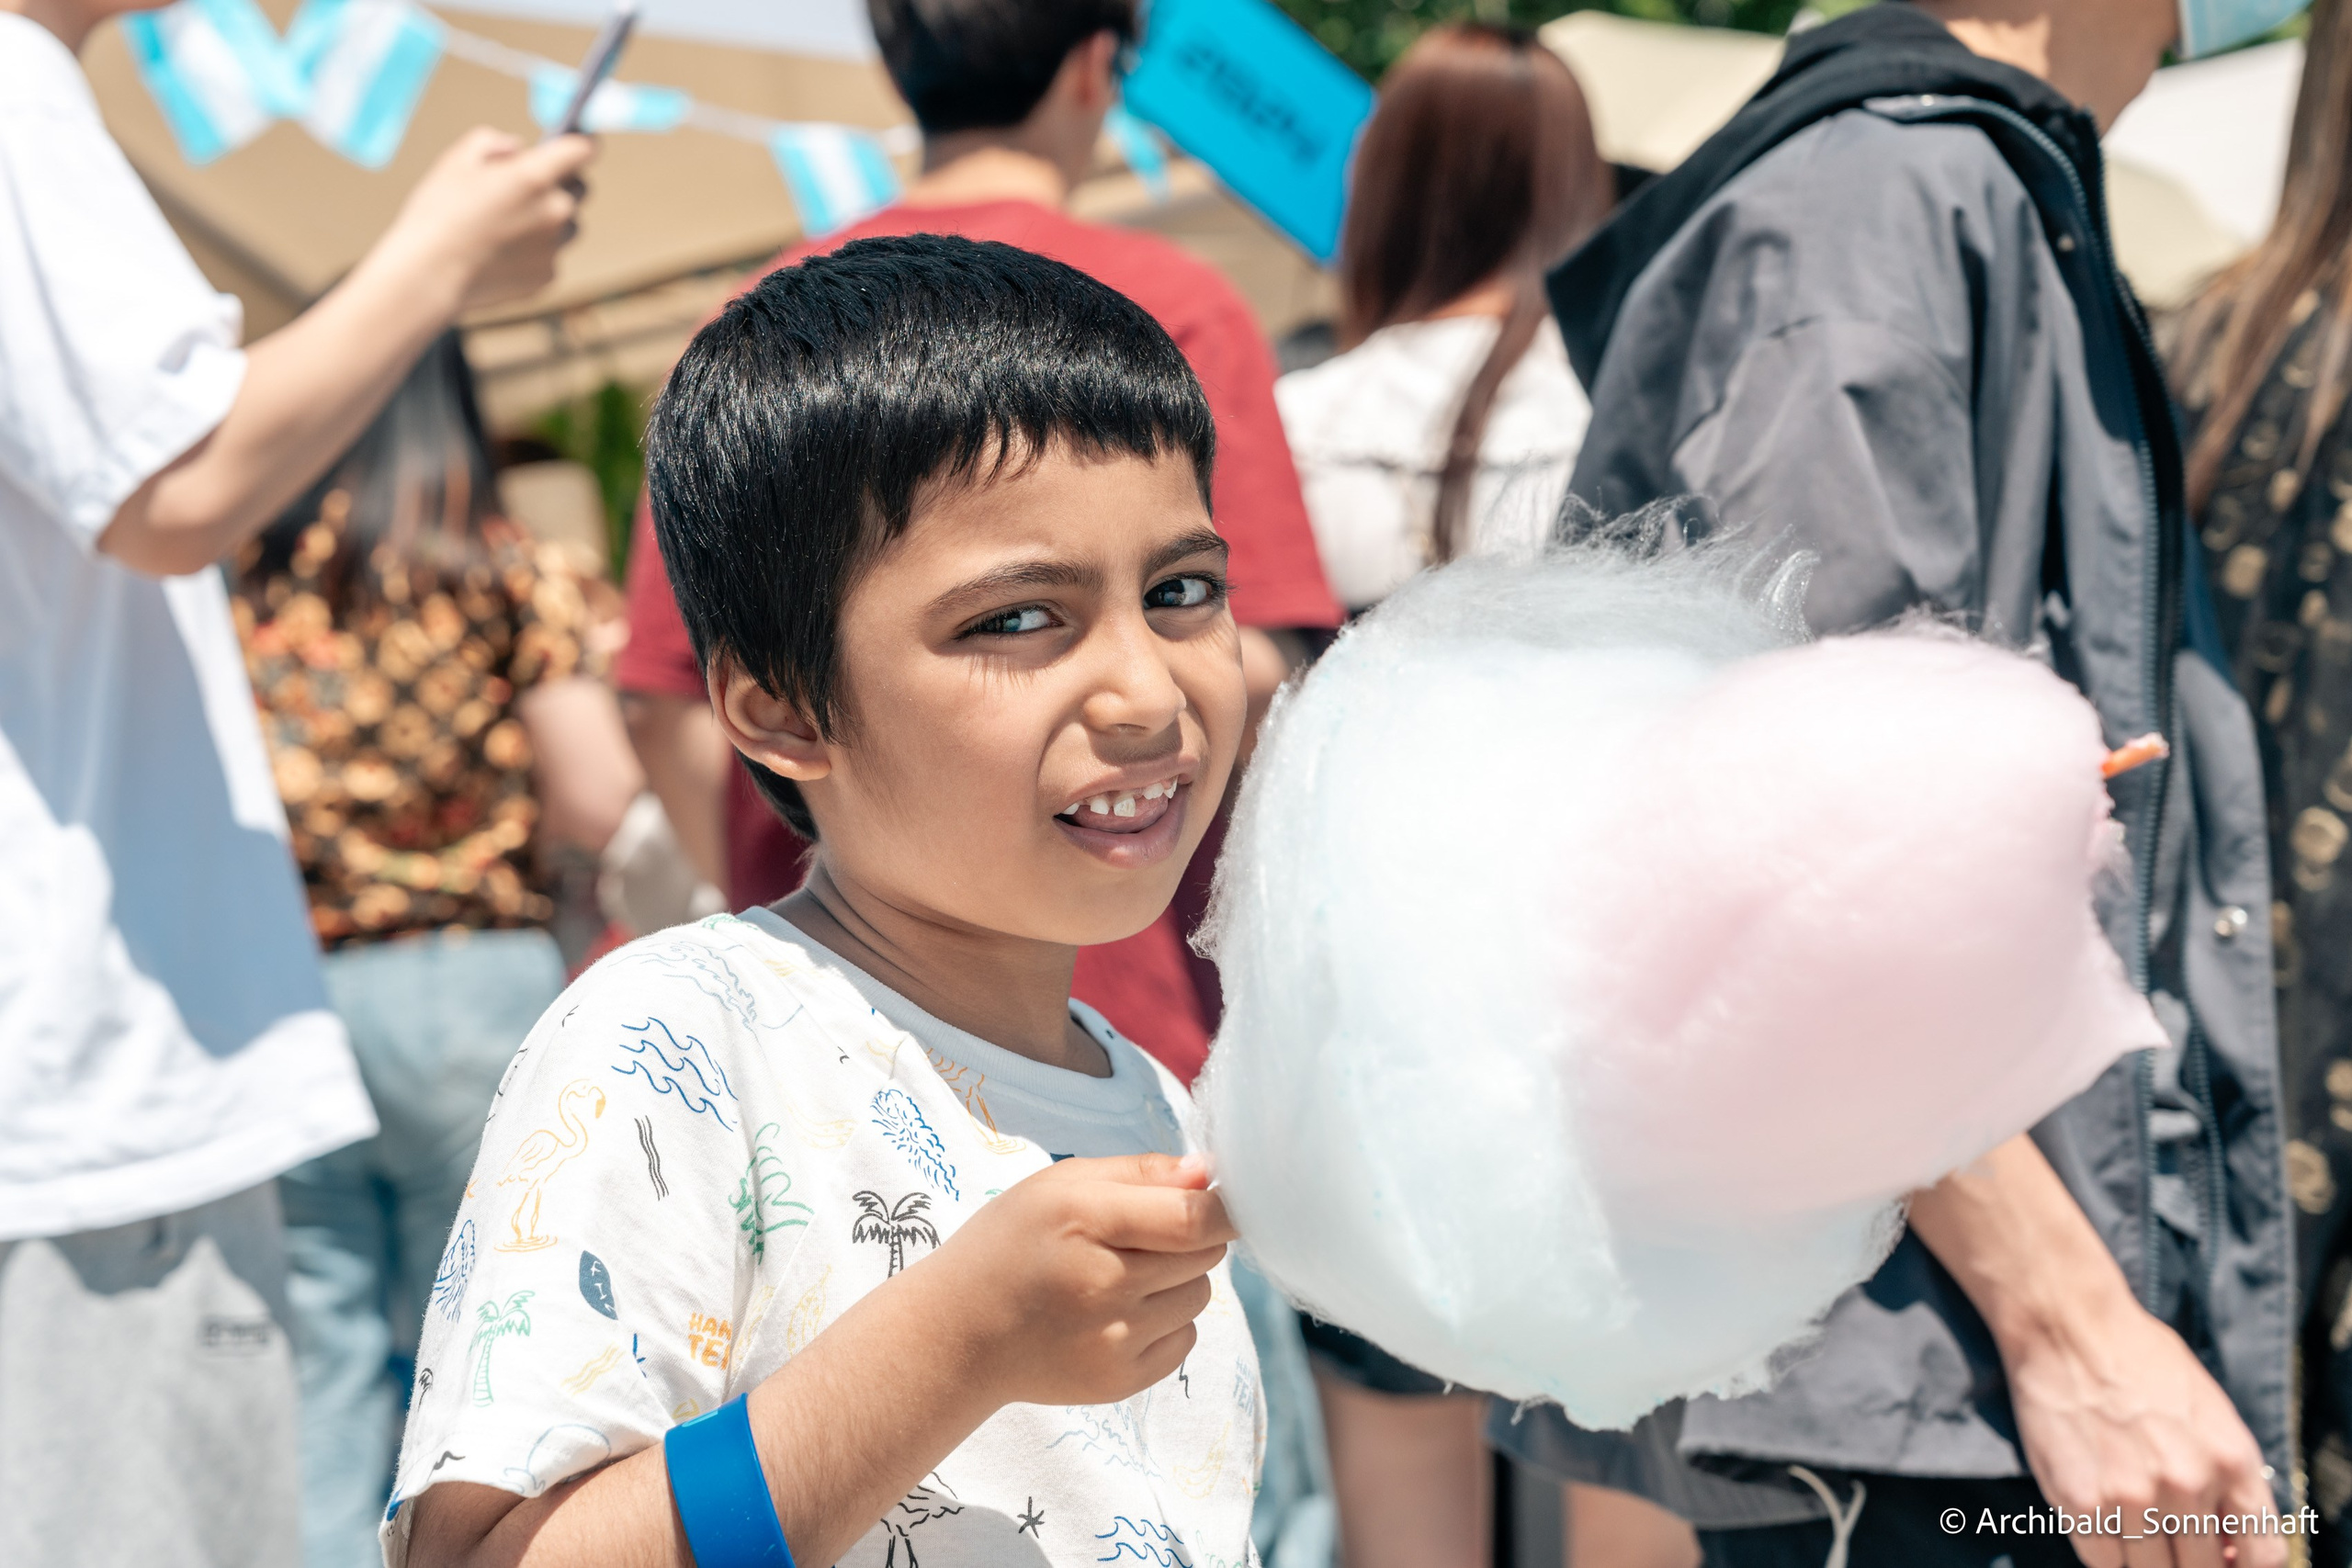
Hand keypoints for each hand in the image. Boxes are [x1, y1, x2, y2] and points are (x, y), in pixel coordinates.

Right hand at [377, 128, 594, 312]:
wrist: (428, 275)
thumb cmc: (437, 213)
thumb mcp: (456, 161)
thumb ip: (493, 142)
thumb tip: (517, 149)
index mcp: (535, 176)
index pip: (583, 149)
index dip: (584, 142)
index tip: (581, 142)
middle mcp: (555, 211)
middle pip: (578, 189)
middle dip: (560, 183)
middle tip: (526, 188)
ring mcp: (555, 247)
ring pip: (568, 225)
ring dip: (549, 220)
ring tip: (508, 225)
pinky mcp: (548, 275)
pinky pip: (551, 255)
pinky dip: (534, 251)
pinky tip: (501, 253)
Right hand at [906, 1152, 1234, 1408]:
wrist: (957, 1335)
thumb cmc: (1010, 1245)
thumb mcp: (1060, 1184)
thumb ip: (1140, 1171)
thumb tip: (1210, 1172)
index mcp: (1086, 1221)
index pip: (1194, 1218)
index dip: (1226, 1207)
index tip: (1228, 1199)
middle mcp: (1103, 1285)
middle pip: (1205, 1254)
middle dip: (1191, 1236)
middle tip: (1142, 1235)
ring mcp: (1113, 1340)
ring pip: (1199, 1296)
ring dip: (1177, 1280)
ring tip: (1121, 1276)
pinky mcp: (1120, 1381)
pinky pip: (1184, 1340)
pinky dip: (1166, 1323)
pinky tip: (1117, 1314)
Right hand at [2005, 1290, 2281, 1567]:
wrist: (2066, 1323)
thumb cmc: (2137, 1355)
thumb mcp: (2210, 1408)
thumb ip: (2227, 1473)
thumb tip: (2227, 1537)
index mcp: (2231, 1460)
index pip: (2261, 1554)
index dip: (2238, 1564)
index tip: (2218, 1555)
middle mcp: (2189, 1484)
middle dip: (2184, 1557)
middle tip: (2162, 1534)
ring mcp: (2133, 1496)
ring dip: (2141, 1557)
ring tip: (2126, 1522)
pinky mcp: (2080, 1500)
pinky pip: (2101, 1560)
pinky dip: (2103, 1551)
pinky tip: (2098, 1518)